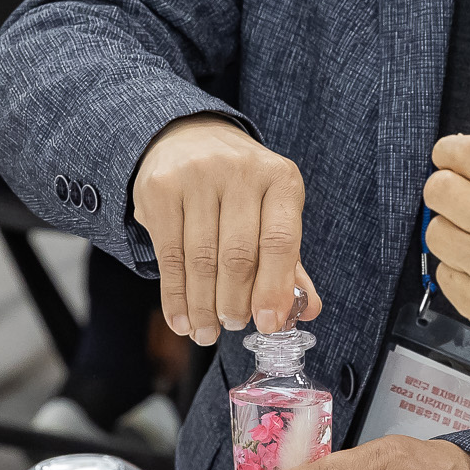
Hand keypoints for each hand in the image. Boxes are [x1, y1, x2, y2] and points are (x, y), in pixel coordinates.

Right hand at [130, 115, 322, 344]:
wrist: (187, 138)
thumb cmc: (239, 188)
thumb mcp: (271, 212)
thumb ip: (289, 262)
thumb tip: (308, 310)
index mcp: (280, 178)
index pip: (279, 240)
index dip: (273, 288)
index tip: (268, 323)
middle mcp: (240, 171)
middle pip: (237, 255)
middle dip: (234, 302)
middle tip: (234, 326)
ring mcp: (197, 176)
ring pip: (201, 260)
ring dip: (203, 306)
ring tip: (207, 331)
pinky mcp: (161, 189)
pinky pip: (169, 255)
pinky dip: (175, 296)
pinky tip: (181, 318)